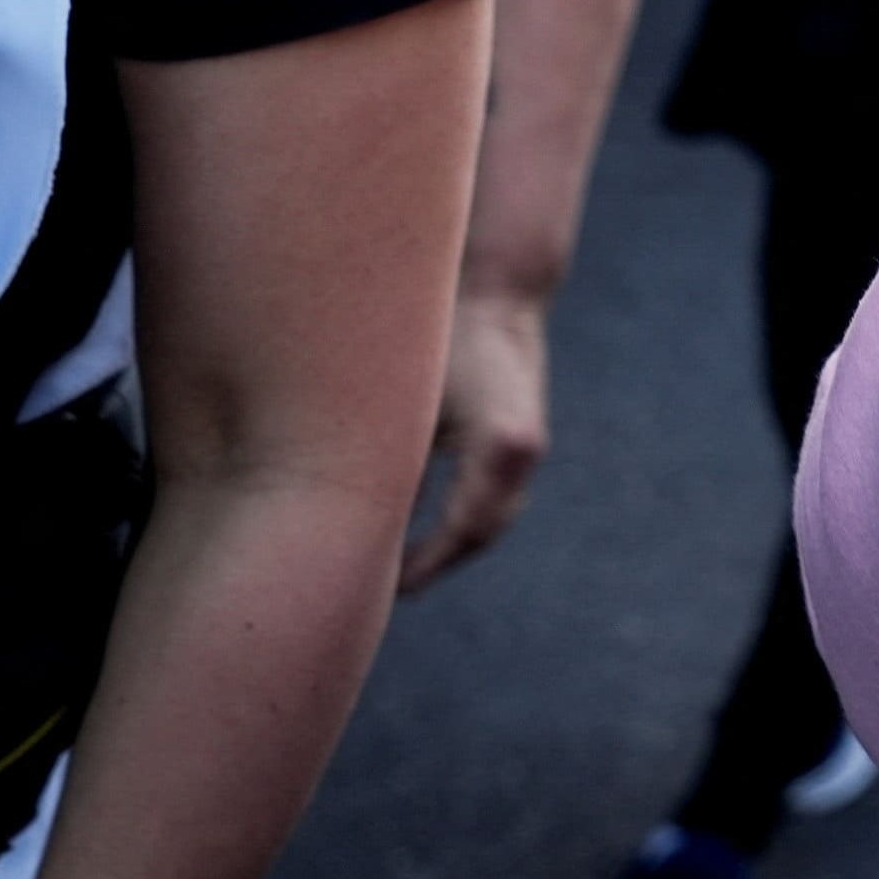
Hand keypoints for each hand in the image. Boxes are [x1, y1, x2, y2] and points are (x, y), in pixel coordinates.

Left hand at [400, 286, 549, 591]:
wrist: (498, 291)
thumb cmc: (439, 334)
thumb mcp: (402, 400)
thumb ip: (389, 461)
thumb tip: (350, 519)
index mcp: (499, 445)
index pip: (465, 529)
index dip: (427, 563)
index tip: (390, 586)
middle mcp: (523, 451)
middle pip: (484, 531)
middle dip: (440, 562)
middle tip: (389, 587)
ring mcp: (528, 447)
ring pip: (493, 517)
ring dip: (454, 543)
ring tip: (405, 565)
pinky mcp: (523, 440)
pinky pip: (495, 496)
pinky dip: (465, 518)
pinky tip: (429, 527)